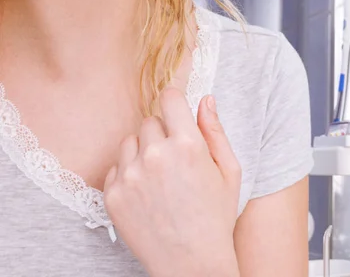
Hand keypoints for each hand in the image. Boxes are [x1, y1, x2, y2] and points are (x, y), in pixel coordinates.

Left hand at [103, 87, 241, 276]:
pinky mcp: (113, 195)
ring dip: (142, 152)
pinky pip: (116, 166)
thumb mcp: (229, 171)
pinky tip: (146, 194)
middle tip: (173, 160)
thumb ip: (215, 130)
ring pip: (130, 141)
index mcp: (187, 144)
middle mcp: (156, 155)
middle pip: (149, 121)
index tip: (176, 115)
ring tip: (159, 178)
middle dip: (161, 134)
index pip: (169, 98)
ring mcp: (131, 175)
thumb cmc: (216, 216)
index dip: (175, 104)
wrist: (192, 265)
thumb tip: (205, 99)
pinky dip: (128, 174)